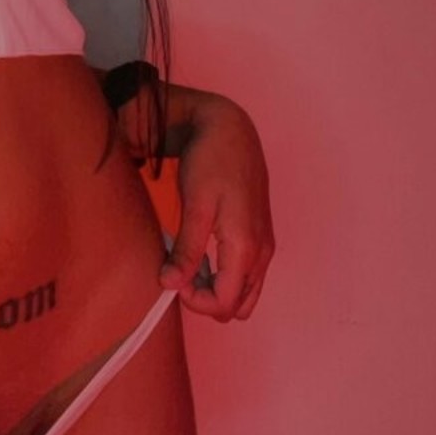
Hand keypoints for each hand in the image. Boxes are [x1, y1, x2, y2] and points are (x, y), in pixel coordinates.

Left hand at [158, 91, 274, 321]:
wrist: (230, 128)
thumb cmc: (210, 161)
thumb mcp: (195, 205)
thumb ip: (187, 250)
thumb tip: (171, 286)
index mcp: (246, 247)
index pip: (224, 304)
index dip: (194, 302)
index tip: (170, 278)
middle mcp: (262, 252)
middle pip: (237, 306)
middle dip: (206, 299)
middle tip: (178, 271)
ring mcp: (265, 244)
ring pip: (246, 293)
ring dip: (217, 289)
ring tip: (188, 262)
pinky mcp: (261, 235)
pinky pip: (249, 274)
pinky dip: (226, 275)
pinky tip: (203, 252)